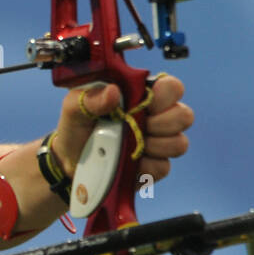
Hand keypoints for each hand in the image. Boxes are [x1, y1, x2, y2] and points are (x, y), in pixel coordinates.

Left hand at [51, 74, 192, 182]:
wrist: (69, 162)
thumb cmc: (76, 128)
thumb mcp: (74, 108)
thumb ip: (91, 97)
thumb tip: (113, 92)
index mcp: (140, 96)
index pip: (172, 87)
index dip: (166, 95)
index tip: (145, 103)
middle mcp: (155, 117)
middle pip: (184, 116)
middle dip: (161, 123)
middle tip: (135, 126)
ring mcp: (157, 143)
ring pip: (179, 143)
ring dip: (153, 146)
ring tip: (128, 145)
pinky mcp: (154, 167)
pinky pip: (163, 167)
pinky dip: (144, 166)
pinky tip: (127, 163)